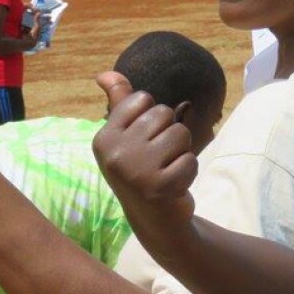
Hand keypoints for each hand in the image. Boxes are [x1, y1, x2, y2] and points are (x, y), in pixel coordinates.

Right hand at [93, 71, 197, 253]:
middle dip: (170, 134)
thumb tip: (105, 74)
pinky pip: (190, 159)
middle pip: (165, 114)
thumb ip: (119, 103)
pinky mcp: (161, 187)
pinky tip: (175, 185)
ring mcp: (136, 172)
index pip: (143, 99)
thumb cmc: (142, 169)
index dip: (153, 118)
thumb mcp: (126, 137)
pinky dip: (189, 170)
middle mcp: (115, 154)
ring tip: (167, 169)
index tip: (144, 141)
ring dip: (181, 152)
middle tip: (159, 158)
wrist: (155, 219)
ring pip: (180, 134)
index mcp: (103, 138)